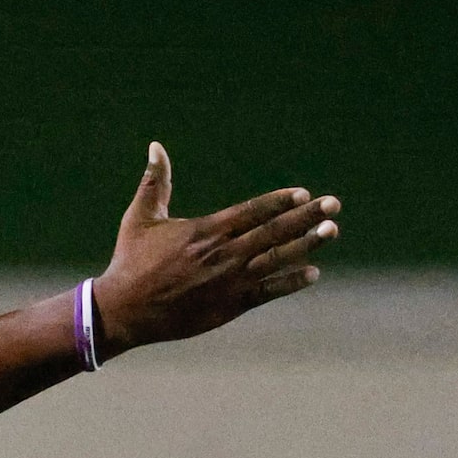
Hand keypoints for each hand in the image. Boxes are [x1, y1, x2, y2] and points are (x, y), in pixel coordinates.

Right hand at [91, 142, 338, 355]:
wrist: (123, 310)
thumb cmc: (130, 262)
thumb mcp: (140, 217)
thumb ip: (155, 182)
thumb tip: (155, 146)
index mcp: (205, 230)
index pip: (252, 211)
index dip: (280, 202)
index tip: (304, 194)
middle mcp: (223, 253)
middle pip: (273, 231)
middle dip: (306, 217)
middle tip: (334, 205)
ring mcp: (229, 280)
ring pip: (277, 259)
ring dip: (307, 245)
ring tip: (331, 231)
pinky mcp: (229, 306)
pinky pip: (268, 292)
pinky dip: (290, 282)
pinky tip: (312, 273)